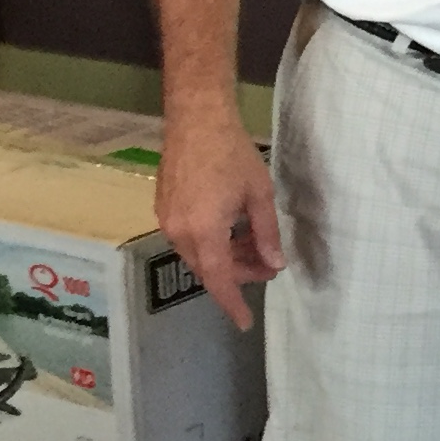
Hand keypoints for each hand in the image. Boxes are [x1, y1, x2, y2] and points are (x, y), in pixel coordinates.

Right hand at [155, 117, 283, 332]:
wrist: (196, 119)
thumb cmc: (233, 154)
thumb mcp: (259, 194)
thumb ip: (266, 233)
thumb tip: (274, 264)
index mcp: (204, 231)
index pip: (218, 280)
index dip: (233, 302)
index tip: (245, 321)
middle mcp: (179, 231)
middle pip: (209, 269)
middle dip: (239, 272)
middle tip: (269, 264)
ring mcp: (167, 220)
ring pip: (199, 254)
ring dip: (226, 256)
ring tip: (256, 244)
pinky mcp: (164, 208)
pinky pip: (189, 238)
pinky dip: (213, 242)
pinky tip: (234, 229)